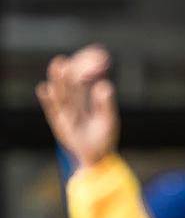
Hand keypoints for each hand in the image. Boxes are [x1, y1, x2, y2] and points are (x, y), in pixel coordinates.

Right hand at [36, 45, 119, 168]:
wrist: (97, 158)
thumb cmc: (103, 138)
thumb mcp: (108, 119)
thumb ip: (106, 103)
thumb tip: (106, 84)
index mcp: (85, 104)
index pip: (80, 86)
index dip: (77, 74)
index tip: (75, 60)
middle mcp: (73, 108)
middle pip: (68, 89)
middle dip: (64, 76)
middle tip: (61, 60)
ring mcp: (65, 116)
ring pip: (61, 97)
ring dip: (57, 83)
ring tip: (56, 69)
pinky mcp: (60, 125)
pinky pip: (53, 111)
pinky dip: (48, 100)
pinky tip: (43, 88)